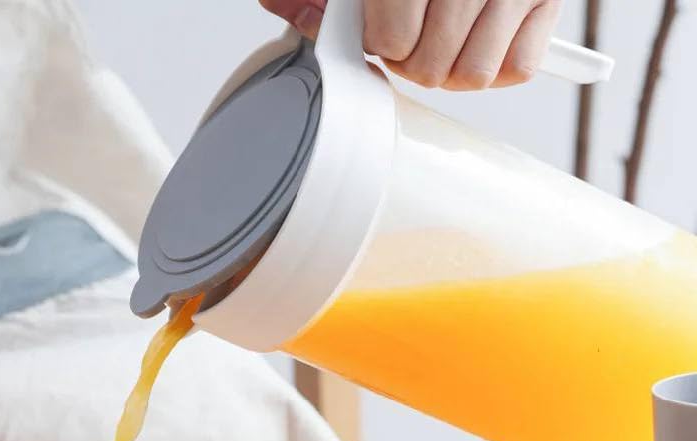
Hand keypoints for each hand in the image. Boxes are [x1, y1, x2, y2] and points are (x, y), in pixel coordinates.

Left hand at [260, 0, 561, 88]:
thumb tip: (280, 5)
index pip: (391, 41)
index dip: (381, 42)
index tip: (382, 27)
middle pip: (429, 69)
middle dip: (413, 58)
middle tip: (413, 31)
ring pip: (471, 77)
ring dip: (451, 66)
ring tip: (446, 33)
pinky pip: (516, 69)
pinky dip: (499, 63)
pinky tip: (482, 34)